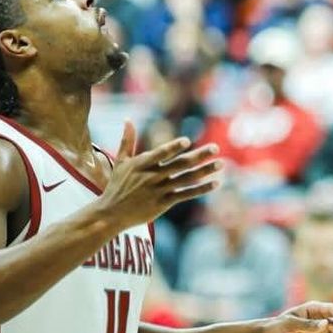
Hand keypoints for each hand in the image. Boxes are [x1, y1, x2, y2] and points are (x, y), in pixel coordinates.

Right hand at [98, 122, 223, 228]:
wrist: (111, 213)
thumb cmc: (117, 185)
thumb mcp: (121, 162)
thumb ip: (127, 140)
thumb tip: (128, 119)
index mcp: (142, 164)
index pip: (160, 154)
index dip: (173, 148)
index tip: (187, 141)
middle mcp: (152, 177)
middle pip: (179, 165)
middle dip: (199, 156)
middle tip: (216, 148)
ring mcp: (159, 190)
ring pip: (186, 179)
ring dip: (205, 171)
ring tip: (221, 164)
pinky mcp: (164, 203)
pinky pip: (186, 194)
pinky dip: (201, 189)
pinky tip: (216, 183)